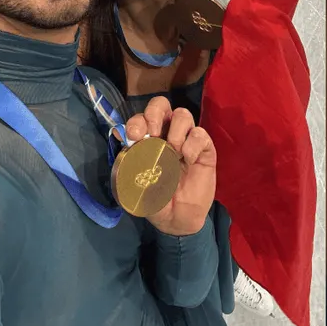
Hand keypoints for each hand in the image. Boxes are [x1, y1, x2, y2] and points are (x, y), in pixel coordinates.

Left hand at [124, 96, 216, 235]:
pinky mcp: (204, 150)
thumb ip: (130, 164)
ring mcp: (186, 140)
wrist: (178, 220)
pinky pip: (200, 133)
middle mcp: (165, 134)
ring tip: (174, 152)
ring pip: (182, 114)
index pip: (141, 118)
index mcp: (147, 140)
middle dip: (155, 113)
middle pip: (161, 105)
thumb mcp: (136, 186)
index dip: (137, 121)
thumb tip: (122, 138)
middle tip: (153, 132)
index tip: (135, 136)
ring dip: (176, 130)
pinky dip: (193, 143)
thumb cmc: (156, 200)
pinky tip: (189, 160)